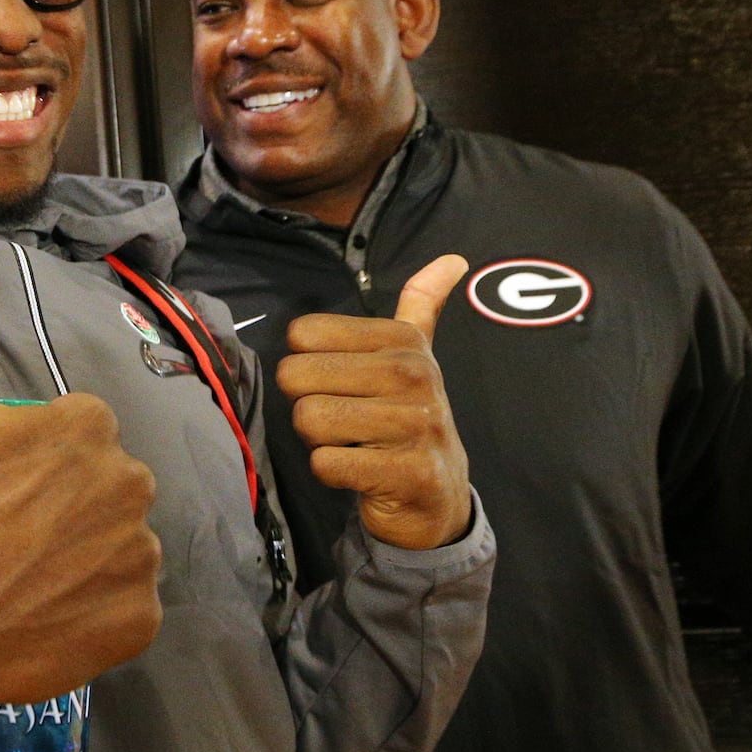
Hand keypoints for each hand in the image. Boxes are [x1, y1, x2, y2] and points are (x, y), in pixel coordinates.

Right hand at [0, 228, 161, 708]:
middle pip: (105, 486)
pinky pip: (129, 603)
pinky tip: (46, 612)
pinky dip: (97, 610)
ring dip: (84, 557)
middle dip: (67, 505)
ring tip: (22, 577)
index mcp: (88, 423)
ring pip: (120, 542)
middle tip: (6, 535)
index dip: (35, 462)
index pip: (80, 435)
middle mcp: (130, 480)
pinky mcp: (140, 619)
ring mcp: (138, 554)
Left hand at [276, 255, 471, 550]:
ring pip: (309, 418)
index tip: (342, 385)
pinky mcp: (408, 472)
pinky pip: (325, 463)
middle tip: (343, 420)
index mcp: (403, 340)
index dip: (307, 365)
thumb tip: (454, 257)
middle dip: (307, 404)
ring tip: (353, 443)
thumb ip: (422, 303)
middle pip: (298, 376)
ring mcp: (416, 424)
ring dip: (318, 440)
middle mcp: (414, 373)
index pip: (302, 335)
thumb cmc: (408, 416)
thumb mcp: (415, 355)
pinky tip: (360, 470)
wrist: (438, 494)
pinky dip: (330, 471)